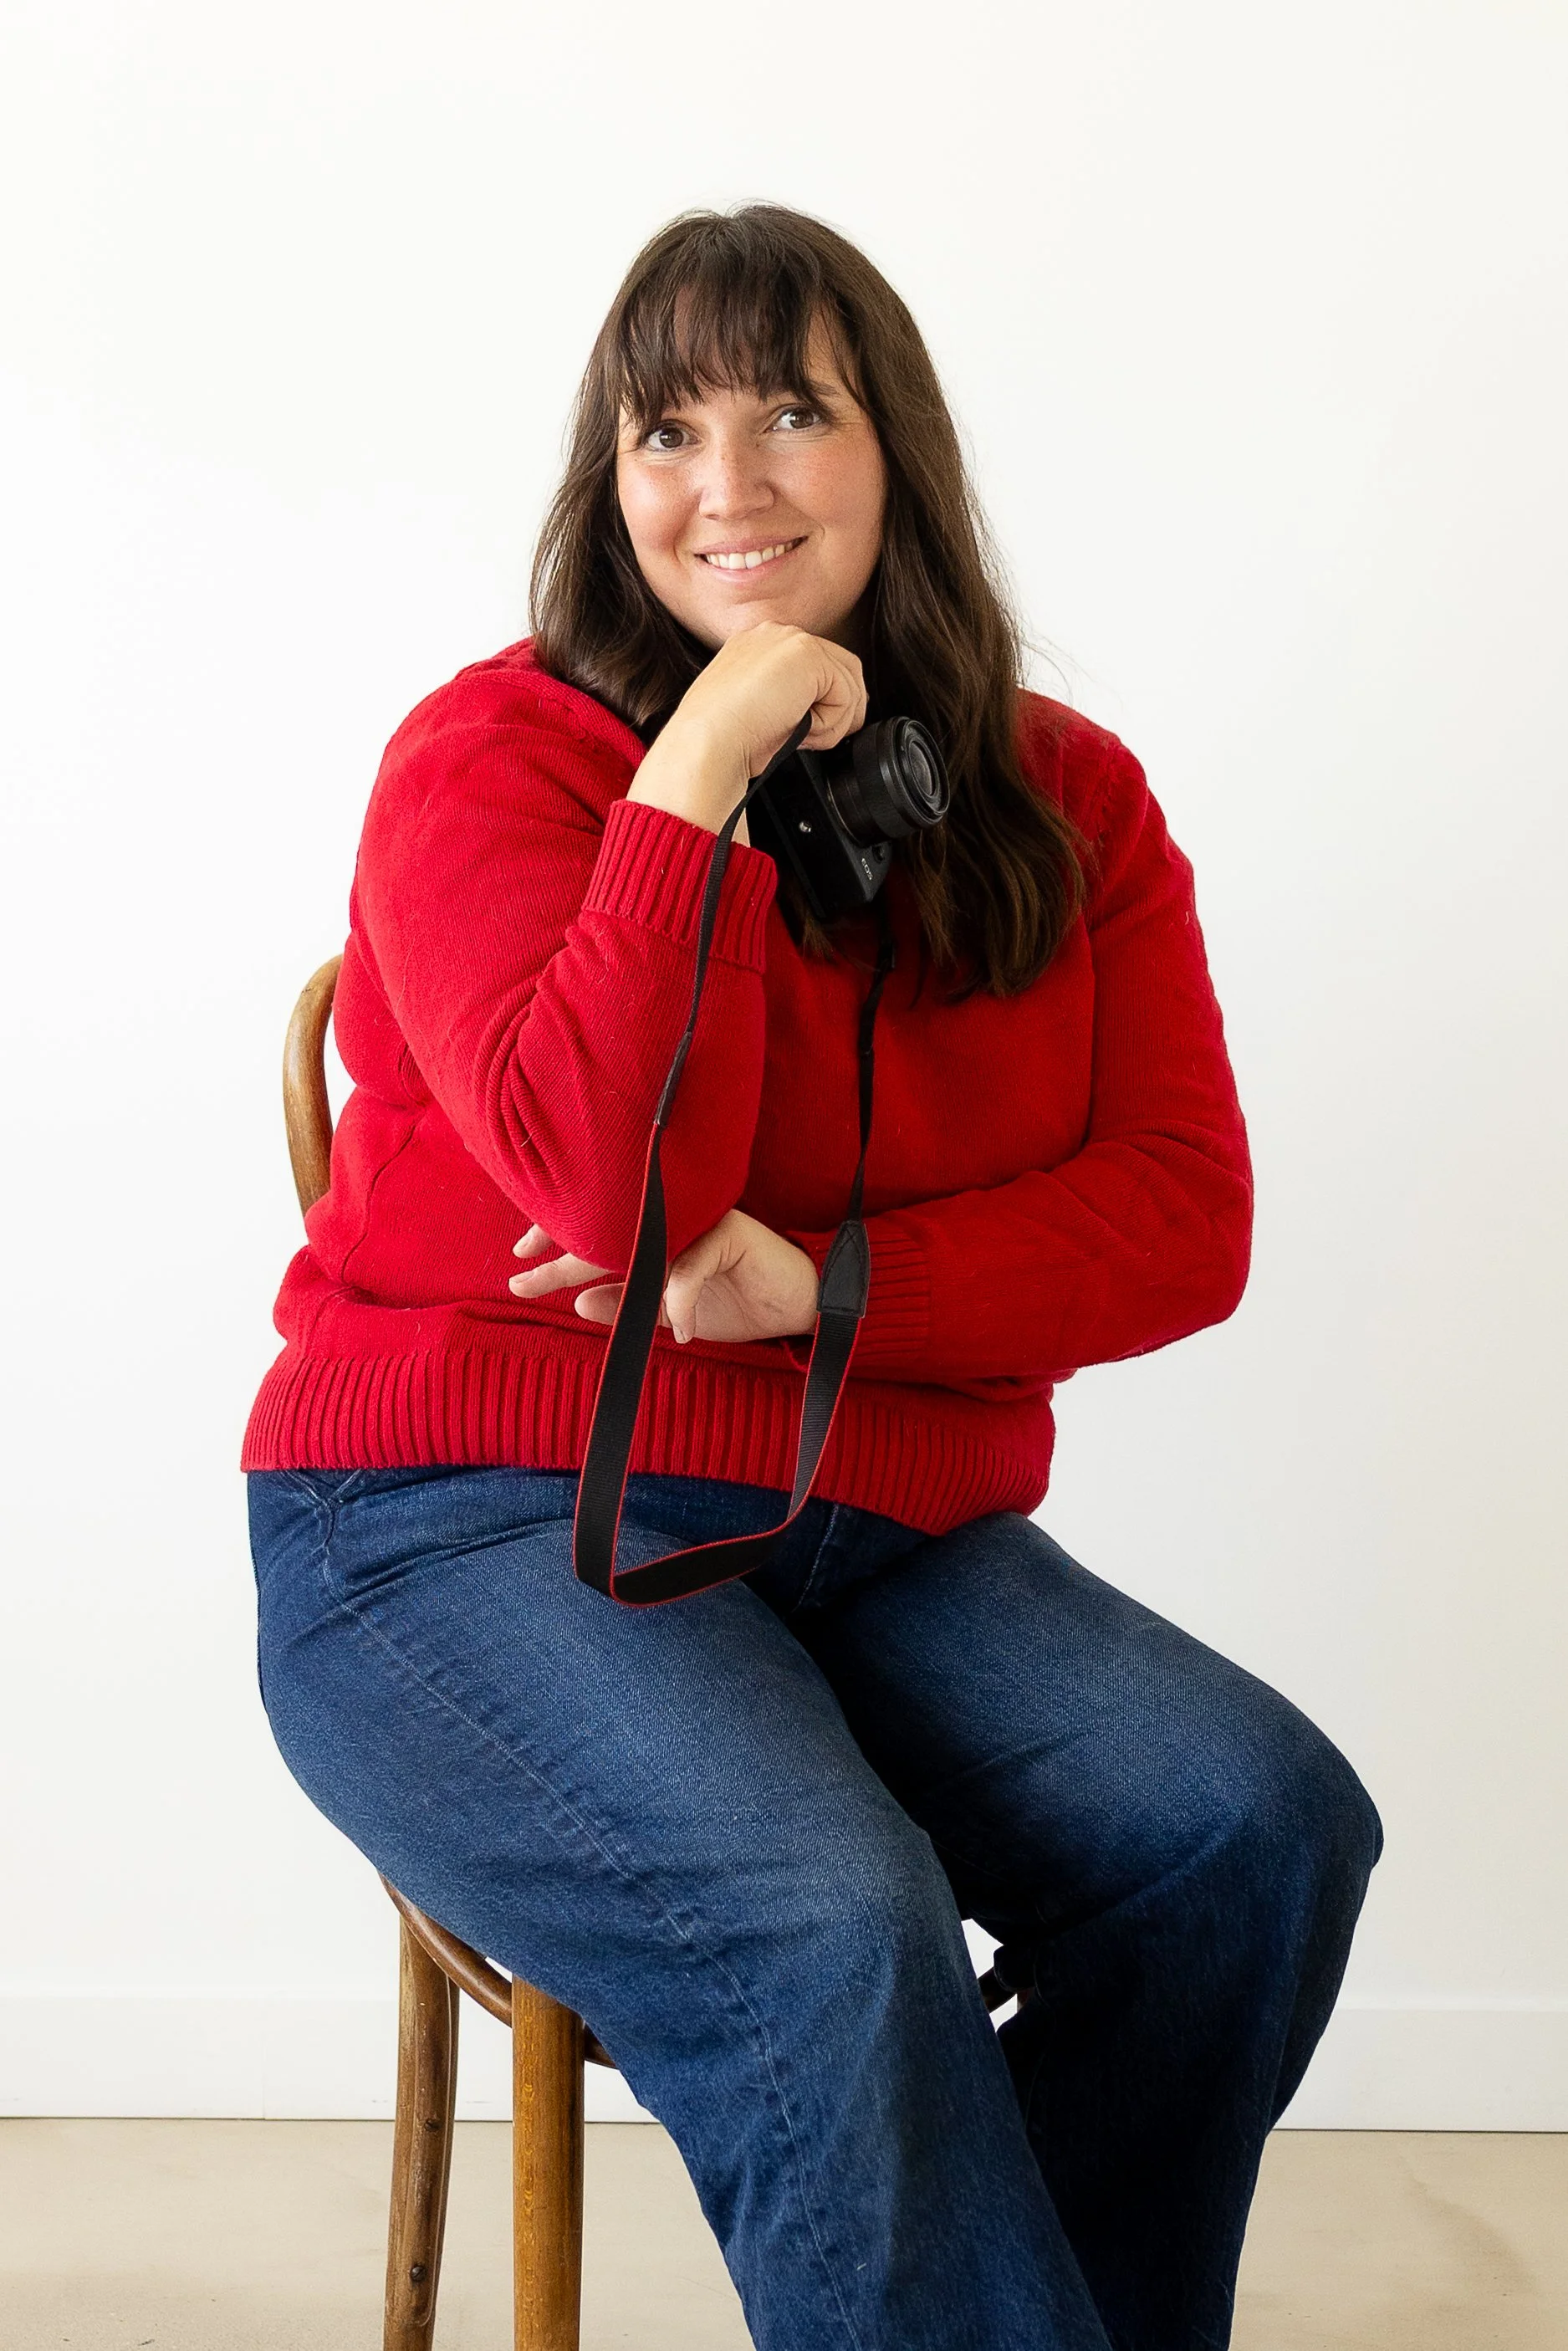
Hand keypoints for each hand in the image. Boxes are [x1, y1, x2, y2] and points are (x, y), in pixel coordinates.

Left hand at [509, 1209, 820, 1345]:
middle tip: (522, 1276)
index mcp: (656, 1230)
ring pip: (641, 1245)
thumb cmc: (737, 1300)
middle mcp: (673, 1217)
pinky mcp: (729, 1232)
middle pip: (606, 1231)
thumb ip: (629, 1304)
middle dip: (562, 1254)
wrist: (799, 1305)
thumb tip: (578, 1304)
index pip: (597, 1230)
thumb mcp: (670, 1312)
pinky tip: (679, 1332)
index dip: (556, 1237)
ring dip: (610, 1276)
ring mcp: (699, 1219)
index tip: (518, 1259)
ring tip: (579, 1299)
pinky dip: (680, 1303)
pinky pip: (689, 1269)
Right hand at [628, 621, 866, 834]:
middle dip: (841, 710)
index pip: (817, 665)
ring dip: (833, 722)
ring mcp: (790, 639)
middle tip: (815, 738)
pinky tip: (800, 731)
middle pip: (843, 667)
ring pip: (849, 684)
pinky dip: (830, 725)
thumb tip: (827, 710)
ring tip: (801, 736)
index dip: (827, 701)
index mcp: (757, 646)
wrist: (706, 744)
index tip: (812, 730)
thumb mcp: (758, 711)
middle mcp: (774, 634)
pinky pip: (846, 696)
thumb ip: (789, 697)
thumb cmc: (721, 741)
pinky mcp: (807, 655)